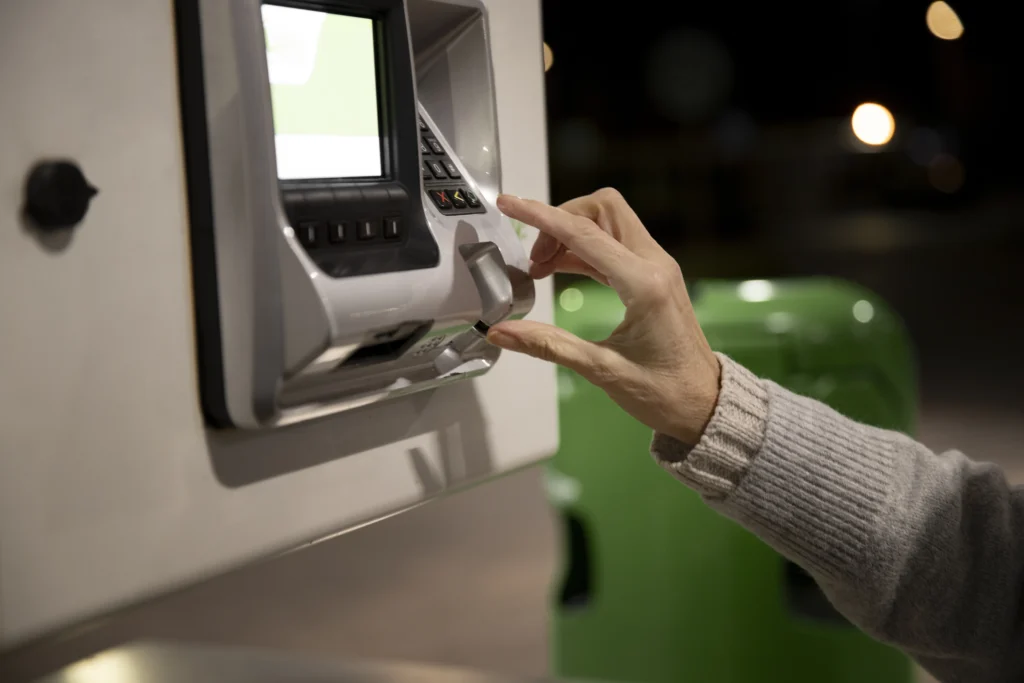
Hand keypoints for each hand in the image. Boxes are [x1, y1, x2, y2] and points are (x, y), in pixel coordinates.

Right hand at [487, 189, 720, 445]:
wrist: (706, 405)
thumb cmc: (664, 393)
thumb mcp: (602, 371)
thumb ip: (548, 345)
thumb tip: (500, 332)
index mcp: (644, 284)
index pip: (584, 234)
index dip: (541, 216)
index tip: (509, 205)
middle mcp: (655, 264)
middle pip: (603, 209)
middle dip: (561, 219)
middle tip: (534, 257)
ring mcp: (658, 267)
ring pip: (609, 222)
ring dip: (571, 233)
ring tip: (540, 267)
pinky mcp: (655, 276)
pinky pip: (615, 244)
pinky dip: (584, 248)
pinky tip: (562, 269)